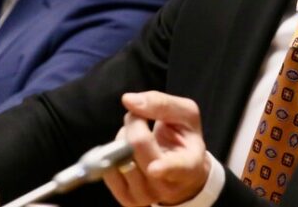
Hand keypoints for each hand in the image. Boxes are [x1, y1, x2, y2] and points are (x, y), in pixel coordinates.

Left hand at [102, 92, 209, 206]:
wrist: (182, 171)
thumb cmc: (184, 140)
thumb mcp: (185, 115)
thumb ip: (161, 103)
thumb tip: (128, 100)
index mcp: (189, 165)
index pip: (176, 167)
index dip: (165, 167)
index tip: (155, 168)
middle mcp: (168, 186)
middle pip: (137, 148)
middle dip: (134, 122)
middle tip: (140, 117)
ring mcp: (146, 196)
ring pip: (120, 156)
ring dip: (123, 137)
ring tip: (137, 138)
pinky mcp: (127, 200)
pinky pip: (108, 171)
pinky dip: (112, 153)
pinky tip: (126, 151)